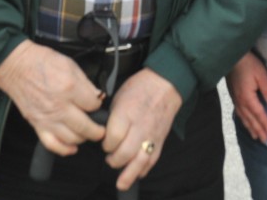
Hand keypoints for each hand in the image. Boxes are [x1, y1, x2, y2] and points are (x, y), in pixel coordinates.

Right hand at [0, 40, 105, 155]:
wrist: (16, 66)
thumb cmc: (41, 63)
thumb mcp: (70, 64)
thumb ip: (86, 83)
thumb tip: (97, 96)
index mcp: (69, 88)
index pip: (93, 105)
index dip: (99, 105)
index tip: (97, 103)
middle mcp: (59, 106)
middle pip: (86, 127)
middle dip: (97, 130)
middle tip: (101, 128)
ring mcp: (47, 118)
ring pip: (72, 138)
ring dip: (83, 138)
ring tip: (87, 133)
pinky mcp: (37, 124)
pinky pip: (52, 144)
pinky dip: (64, 149)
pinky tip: (72, 147)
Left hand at [102, 68, 182, 190]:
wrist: (166, 84)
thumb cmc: (140, 88)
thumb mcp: (119, 96)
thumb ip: (111, 117)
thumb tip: (101, 133)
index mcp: (127, 112)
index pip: (113, 137)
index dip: (106, 144)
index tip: (103, 143)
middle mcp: (140, 126)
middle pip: (125, 153)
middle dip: (114, 160)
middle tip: (110, 158)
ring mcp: (151, 135)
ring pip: (140, 161)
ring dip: (129, 174)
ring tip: (121, 182)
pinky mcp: (160, 140)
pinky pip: (152, 160)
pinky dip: (144, 169)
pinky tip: (137, 173)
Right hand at [225, 52, 266, 141]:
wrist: (230, 56)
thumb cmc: (247, 63)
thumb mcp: (261, 73)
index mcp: (247, 97)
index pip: (258, 114)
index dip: (265, 124)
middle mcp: (240, 101)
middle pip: (250, 119)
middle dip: (258, 130)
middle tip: (264, 140)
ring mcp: (235, 99)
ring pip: (243, 118)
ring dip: (250, 128)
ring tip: (256, 136)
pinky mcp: (233, 95)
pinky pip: (238, 112)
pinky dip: (243, 120)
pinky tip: (245, 122)